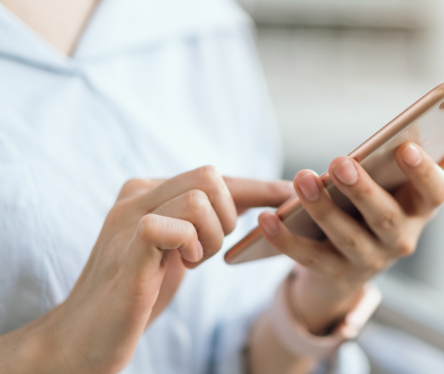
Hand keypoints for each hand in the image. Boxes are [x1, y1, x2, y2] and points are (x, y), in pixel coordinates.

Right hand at [0, 167, 291, 373]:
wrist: (84, 337)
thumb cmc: (136, 294)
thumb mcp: (177, 248)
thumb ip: (201, 221)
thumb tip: (253, 202)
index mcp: (149, 191)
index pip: (214, 177)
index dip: (257, 186)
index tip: (290, 195)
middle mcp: (137, 194)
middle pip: (210, 176)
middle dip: (228, 216)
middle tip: (207, 251)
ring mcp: (128, 217)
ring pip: (199, 198)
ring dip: (211, 237)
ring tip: (191, 262)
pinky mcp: (128, 247)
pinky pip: (174, 224)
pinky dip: (190, 245)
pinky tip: (181, 265)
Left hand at [257, 141, 443, 333]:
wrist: (349, 268)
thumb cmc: (378, 209)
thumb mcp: (403, 189)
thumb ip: (429, 161)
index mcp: (420, 210)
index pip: (436, 193)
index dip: (425, 172)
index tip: (406, 147)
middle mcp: (401, 240)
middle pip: (386, 217)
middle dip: (364, 191)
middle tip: (341, 163)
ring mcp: (368, 262)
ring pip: (347, 238)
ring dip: (324, 210)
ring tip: (302, 180)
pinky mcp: (334, 275)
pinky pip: (308, 259)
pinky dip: (286, 240)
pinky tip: (267, 218)